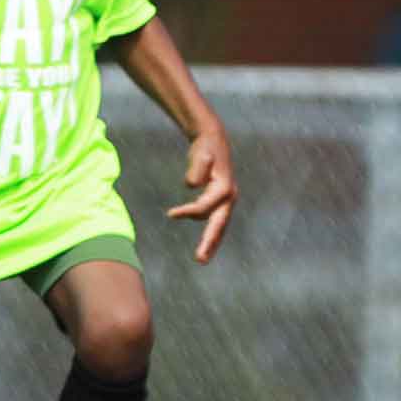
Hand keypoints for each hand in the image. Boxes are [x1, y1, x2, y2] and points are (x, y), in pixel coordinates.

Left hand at [165, 125, 236, 262]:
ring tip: (202, 257)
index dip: (188, 212)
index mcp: (225, 188)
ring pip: (219, 225)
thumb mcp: (200, 154)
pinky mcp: (221, 200)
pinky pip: (215, 220)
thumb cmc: (205, 147)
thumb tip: (191, 185)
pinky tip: (206, 244)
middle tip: (200, 260)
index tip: (171, 214)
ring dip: (211, 242)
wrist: (213, 140)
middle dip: (210, 242)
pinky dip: (211, 233)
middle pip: (219, 224)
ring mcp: (226, 200)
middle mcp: (229, 196)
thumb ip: (196, 168)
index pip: (205, 207)